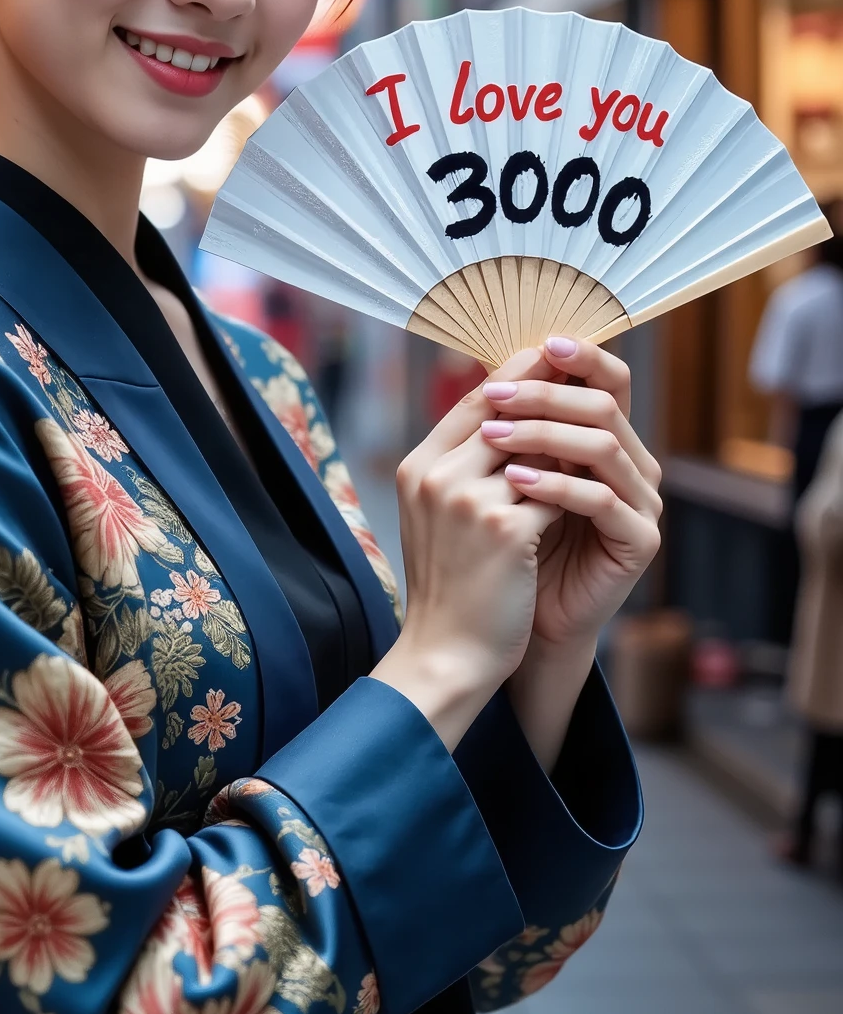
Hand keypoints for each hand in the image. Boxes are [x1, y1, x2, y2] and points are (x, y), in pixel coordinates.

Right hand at [373, 376, 563, 748]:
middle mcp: (438, 476)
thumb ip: (464, 467)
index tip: (555, 359)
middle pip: (507, 410)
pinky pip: (555, 493)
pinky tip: (591, 501)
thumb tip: (518, 420)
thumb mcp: (440, 515)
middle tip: (593, 384)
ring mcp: (468, 501)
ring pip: (538, 448)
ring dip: (569, 449)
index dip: (519, 376)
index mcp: (419, 467)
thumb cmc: (450, 585)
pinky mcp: (505, 530)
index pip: (474, 400)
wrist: (446, 654)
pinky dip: (575, 494)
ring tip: (594, 449)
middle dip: (553, 398)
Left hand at [480, 336, 662, 653]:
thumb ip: (513, 426)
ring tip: (492, 437)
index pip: (609, 380)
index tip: (541, 343)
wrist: (520, 616)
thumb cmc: (512, 539)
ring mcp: (641, 502)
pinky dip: (557, 485)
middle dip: (545, 394)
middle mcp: (633, 464)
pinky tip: (516, 481)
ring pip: (603, 446)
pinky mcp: (639, 540)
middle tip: (494, 397)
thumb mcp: (507, 473)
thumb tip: (493, 368)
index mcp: (607, 439)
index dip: (581, 357)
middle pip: (604, 406)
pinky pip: (602, 499)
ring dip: (544, 434)